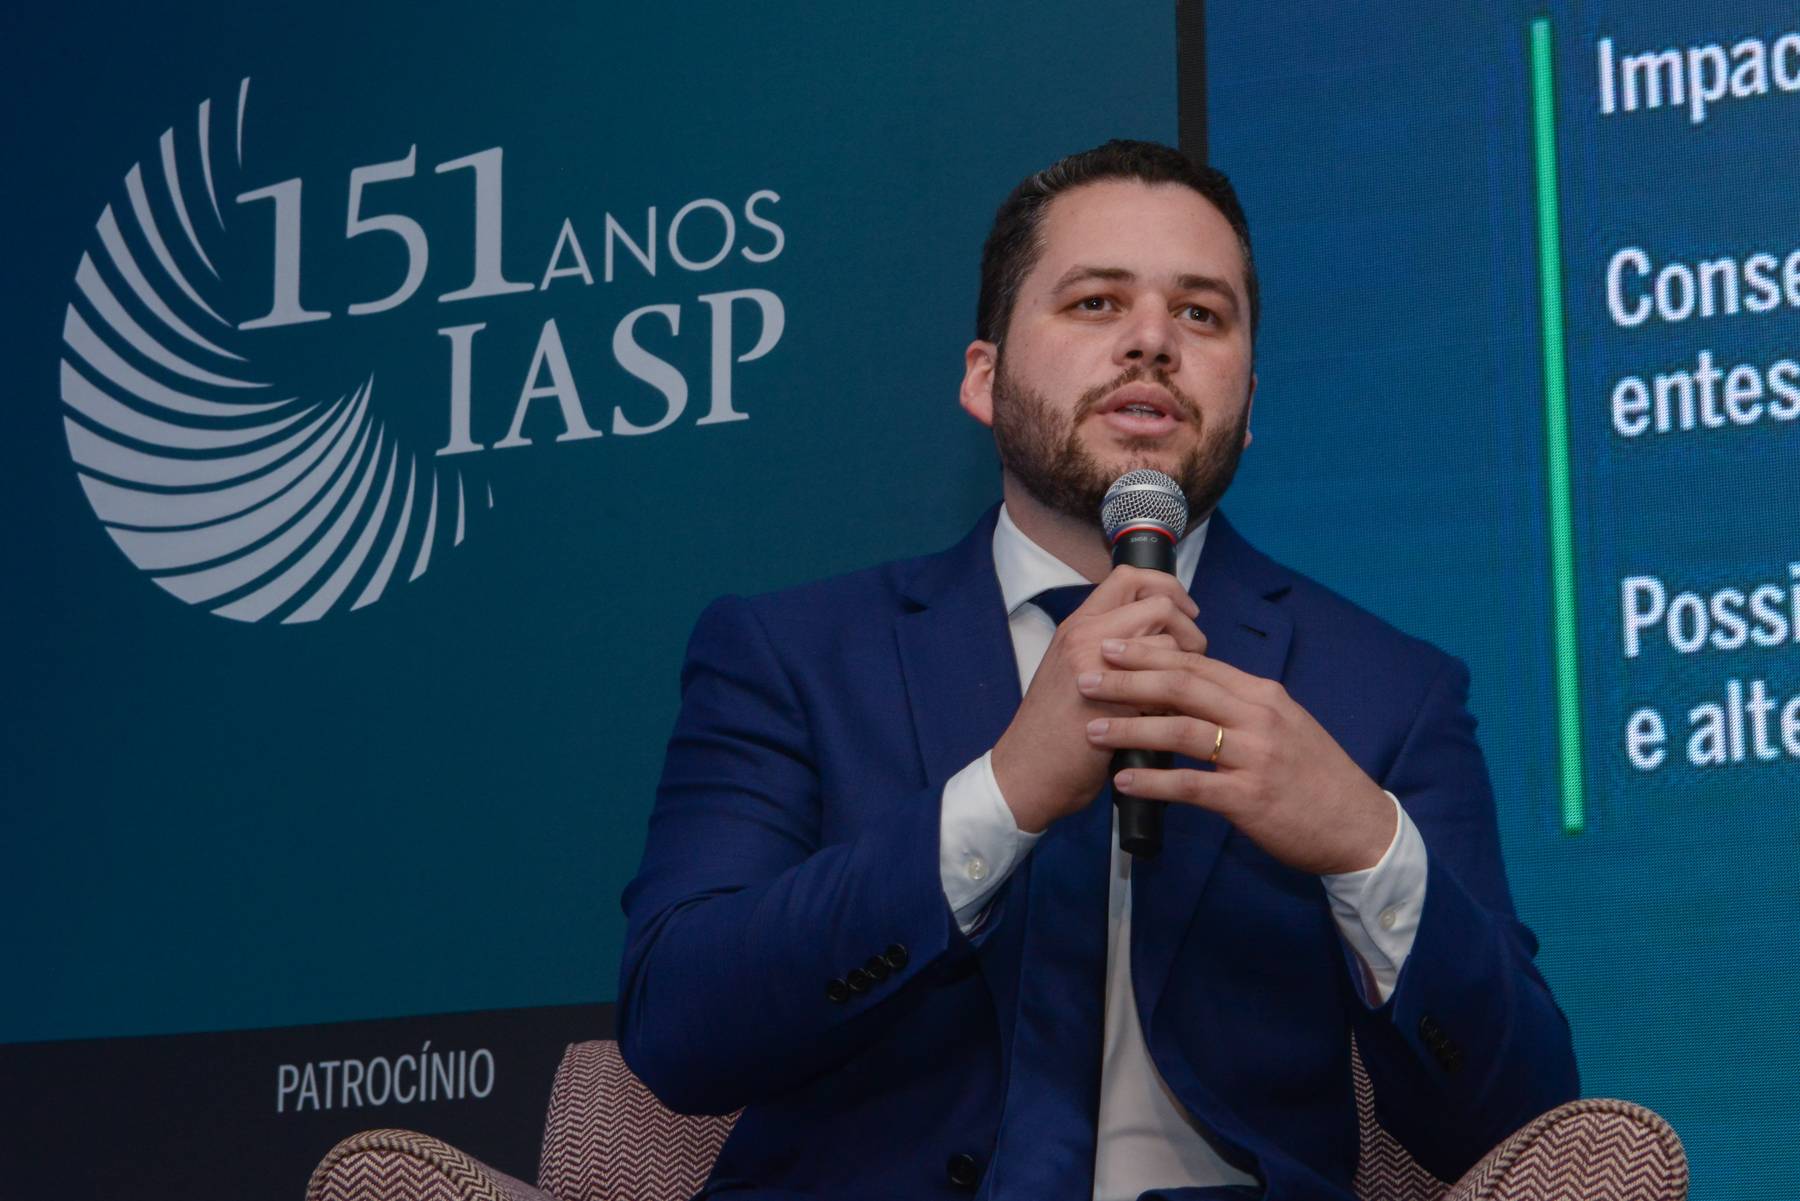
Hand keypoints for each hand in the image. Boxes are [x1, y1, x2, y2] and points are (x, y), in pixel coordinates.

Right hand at [991, 567, 1206, 833]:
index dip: (1167, 588)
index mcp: (1077, 625)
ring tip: (1179, 692)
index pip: (1130, 577)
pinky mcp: (1114, 699)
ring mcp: (1098, 665)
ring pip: (1169, 643)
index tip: (1182, 613)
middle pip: (1159, 604)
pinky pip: (1166, 684)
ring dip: (1188, 668)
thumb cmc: (1052, 729)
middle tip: (1192, 656)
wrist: (1025, 771)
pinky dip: (1176, 699)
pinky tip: (1167, 716)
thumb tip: (1158, 638)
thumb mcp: (1071, 671)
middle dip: (1190, 628)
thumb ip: (1107, 648)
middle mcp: (1085, 635)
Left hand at [1077, 641, 1394, 874]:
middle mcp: (1258, 717)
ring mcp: (1255, 757)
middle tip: (1087, 674)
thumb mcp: (1282, 726)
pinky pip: (1191, 785)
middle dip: (1128, 678)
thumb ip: (1239, 706)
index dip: (1149, 653)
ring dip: (1131, 727)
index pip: (1197, 663)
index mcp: (1262, 695)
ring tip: (1092, 729)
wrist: (1357, 825)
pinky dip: (1153, 780)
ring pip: (1182, 730)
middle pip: (1182, 686)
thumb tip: (1191, 688)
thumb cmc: (1313, 776)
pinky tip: (1123, 779)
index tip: (1110, 647)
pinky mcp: (1249, 798)